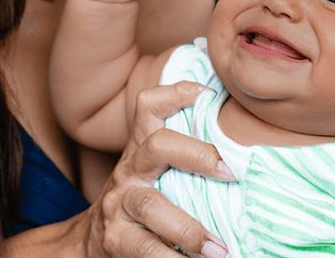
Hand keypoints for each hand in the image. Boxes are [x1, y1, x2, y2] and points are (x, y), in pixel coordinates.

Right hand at [85, 81, 235, 257]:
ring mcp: (119, 204)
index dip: (177, 93)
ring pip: (151, 204)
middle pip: (158, 145)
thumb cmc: (141, 199)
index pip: (150, 106)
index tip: (209, 96)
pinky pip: (144, 249)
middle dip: (197, 155)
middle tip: (232, 173)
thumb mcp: (155, 170)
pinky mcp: (115, 239)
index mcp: (141, 147)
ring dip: (189, 227)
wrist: (92, 241)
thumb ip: (184, 155)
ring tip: (219, 248)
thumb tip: (242, 149)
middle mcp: (130, 169)